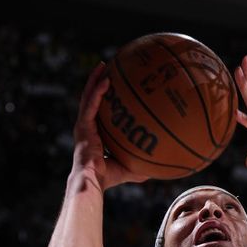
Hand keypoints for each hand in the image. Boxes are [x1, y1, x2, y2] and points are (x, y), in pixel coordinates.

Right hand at [73, 63, 147, 189]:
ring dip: (95, 79)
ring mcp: (84, 125)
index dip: (101, 96)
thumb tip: (163, 166)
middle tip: (106, 67)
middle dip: (97, 81)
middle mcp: (86, 126)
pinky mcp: (84, 126)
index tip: (111, 83)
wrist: (92, 182)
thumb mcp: (129, 167)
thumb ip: (142, 164)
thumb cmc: (107, 178)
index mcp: (94, 133)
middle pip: (91, 98)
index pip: (97, 110)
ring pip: (88, 96)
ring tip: (103, 65)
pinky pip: (91, 104)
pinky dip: (98, 91)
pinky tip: (107, 79)